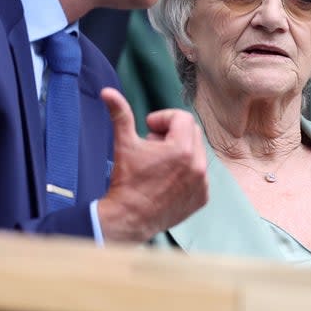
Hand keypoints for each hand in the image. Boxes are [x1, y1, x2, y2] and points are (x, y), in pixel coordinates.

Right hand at [95, 88, 207, 242]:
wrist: (128, 219)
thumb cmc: (126, 181)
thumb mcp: (124, 144)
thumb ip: (120, 115)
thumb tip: (107, 92)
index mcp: (182, 150)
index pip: (182, 117)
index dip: (163, 119)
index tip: (148, 128)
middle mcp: (198, 165)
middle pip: (192, 133)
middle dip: (172, 134)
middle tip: (152, 145)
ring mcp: (202, 183)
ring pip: (197, 153)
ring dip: (180, 152)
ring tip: (158, 163)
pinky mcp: (202, 197)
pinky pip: (200, 174)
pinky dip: (187, 172)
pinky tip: (167, 179)